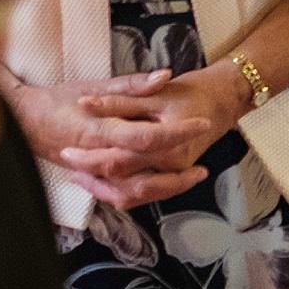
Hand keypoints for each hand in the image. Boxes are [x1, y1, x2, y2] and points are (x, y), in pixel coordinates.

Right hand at [0, 69, 214, 209]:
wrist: (21, 121)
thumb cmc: (58, 99)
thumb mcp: (94, 84)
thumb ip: (132, 84)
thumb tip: (166, 76)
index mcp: (98, 131)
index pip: (144, 139)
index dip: (176, 133)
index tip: (201, 124)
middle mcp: (95, 158)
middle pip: (141, 178)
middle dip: (176, 177)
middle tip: (203, 168)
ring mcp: (91, 174)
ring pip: (132, 194)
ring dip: (164, 190)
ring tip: (191, 177)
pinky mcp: (90, 181)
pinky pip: (119, 195)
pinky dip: (144, 193)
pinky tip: (164, 184)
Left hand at [59, 65, 245, 207]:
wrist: (223, 100)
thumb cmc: (192, 92)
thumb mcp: (156, 93)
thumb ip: (121, 100)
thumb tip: (86, 102)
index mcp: (168, 144)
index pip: (121, 158)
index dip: (91, 156)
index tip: (66, 149)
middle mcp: (172, 165)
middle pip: (122, 181)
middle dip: (91, 176)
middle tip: (67, 161)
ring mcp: (172, 173)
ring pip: (131, 195)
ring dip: (102, 188)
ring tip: (78, 174)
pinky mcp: (170, 176)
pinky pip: (141, 194)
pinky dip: (117, 190)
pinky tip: (99, 179)